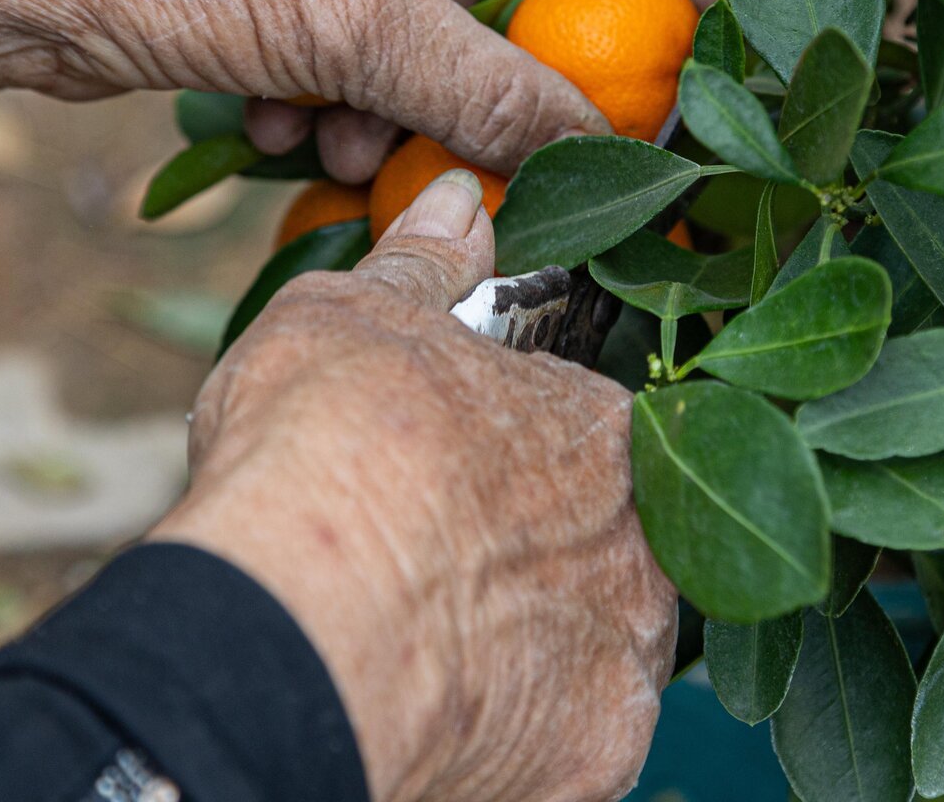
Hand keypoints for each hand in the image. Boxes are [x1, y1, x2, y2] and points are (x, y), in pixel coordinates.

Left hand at [0, 0, 715, 182]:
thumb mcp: (357, 23)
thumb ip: (497, 88)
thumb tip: (606, 149)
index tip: (688, 14)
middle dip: (510, 25)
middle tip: (561, 90)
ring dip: (407, 85)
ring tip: (354, 136)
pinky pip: (361, 24)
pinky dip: (343, 87)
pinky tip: (286, 123)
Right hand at [152, 170, 676, 801]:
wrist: (292, 631)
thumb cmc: (328, 452)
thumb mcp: (354, 317)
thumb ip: (423, 264)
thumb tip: (456, 199)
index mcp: (612, 435)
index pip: (603, 439)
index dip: (529, 454)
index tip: (471, 475)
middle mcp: (651, 553)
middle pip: (616, 549)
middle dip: (546, 552)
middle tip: (449, 560)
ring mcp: (628, 669)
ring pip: (598, 650)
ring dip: (537, 642)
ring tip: (436, 639)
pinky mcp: (592, 766)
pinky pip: (565, 743)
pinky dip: (516, 732)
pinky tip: (445, 709)